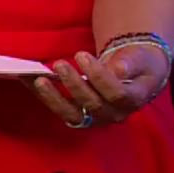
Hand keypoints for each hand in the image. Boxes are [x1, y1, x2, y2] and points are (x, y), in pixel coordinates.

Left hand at [31, 44, 169, 126]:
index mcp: (133, 100)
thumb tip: (118, 69)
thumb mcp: (142, 59)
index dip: (98, 76)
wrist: (136, 75)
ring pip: (74, 115)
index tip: (81, 55)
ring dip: (55, 98)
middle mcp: (114, 113)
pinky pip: (61, 110)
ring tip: (40, 79)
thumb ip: (132, 63)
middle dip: (74, 85)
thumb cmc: (140, 64)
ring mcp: (96, 118)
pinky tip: (31, 82)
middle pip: (93, 105)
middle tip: (59, 64)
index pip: (117, 94)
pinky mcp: (80, 115)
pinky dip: (45, 97)